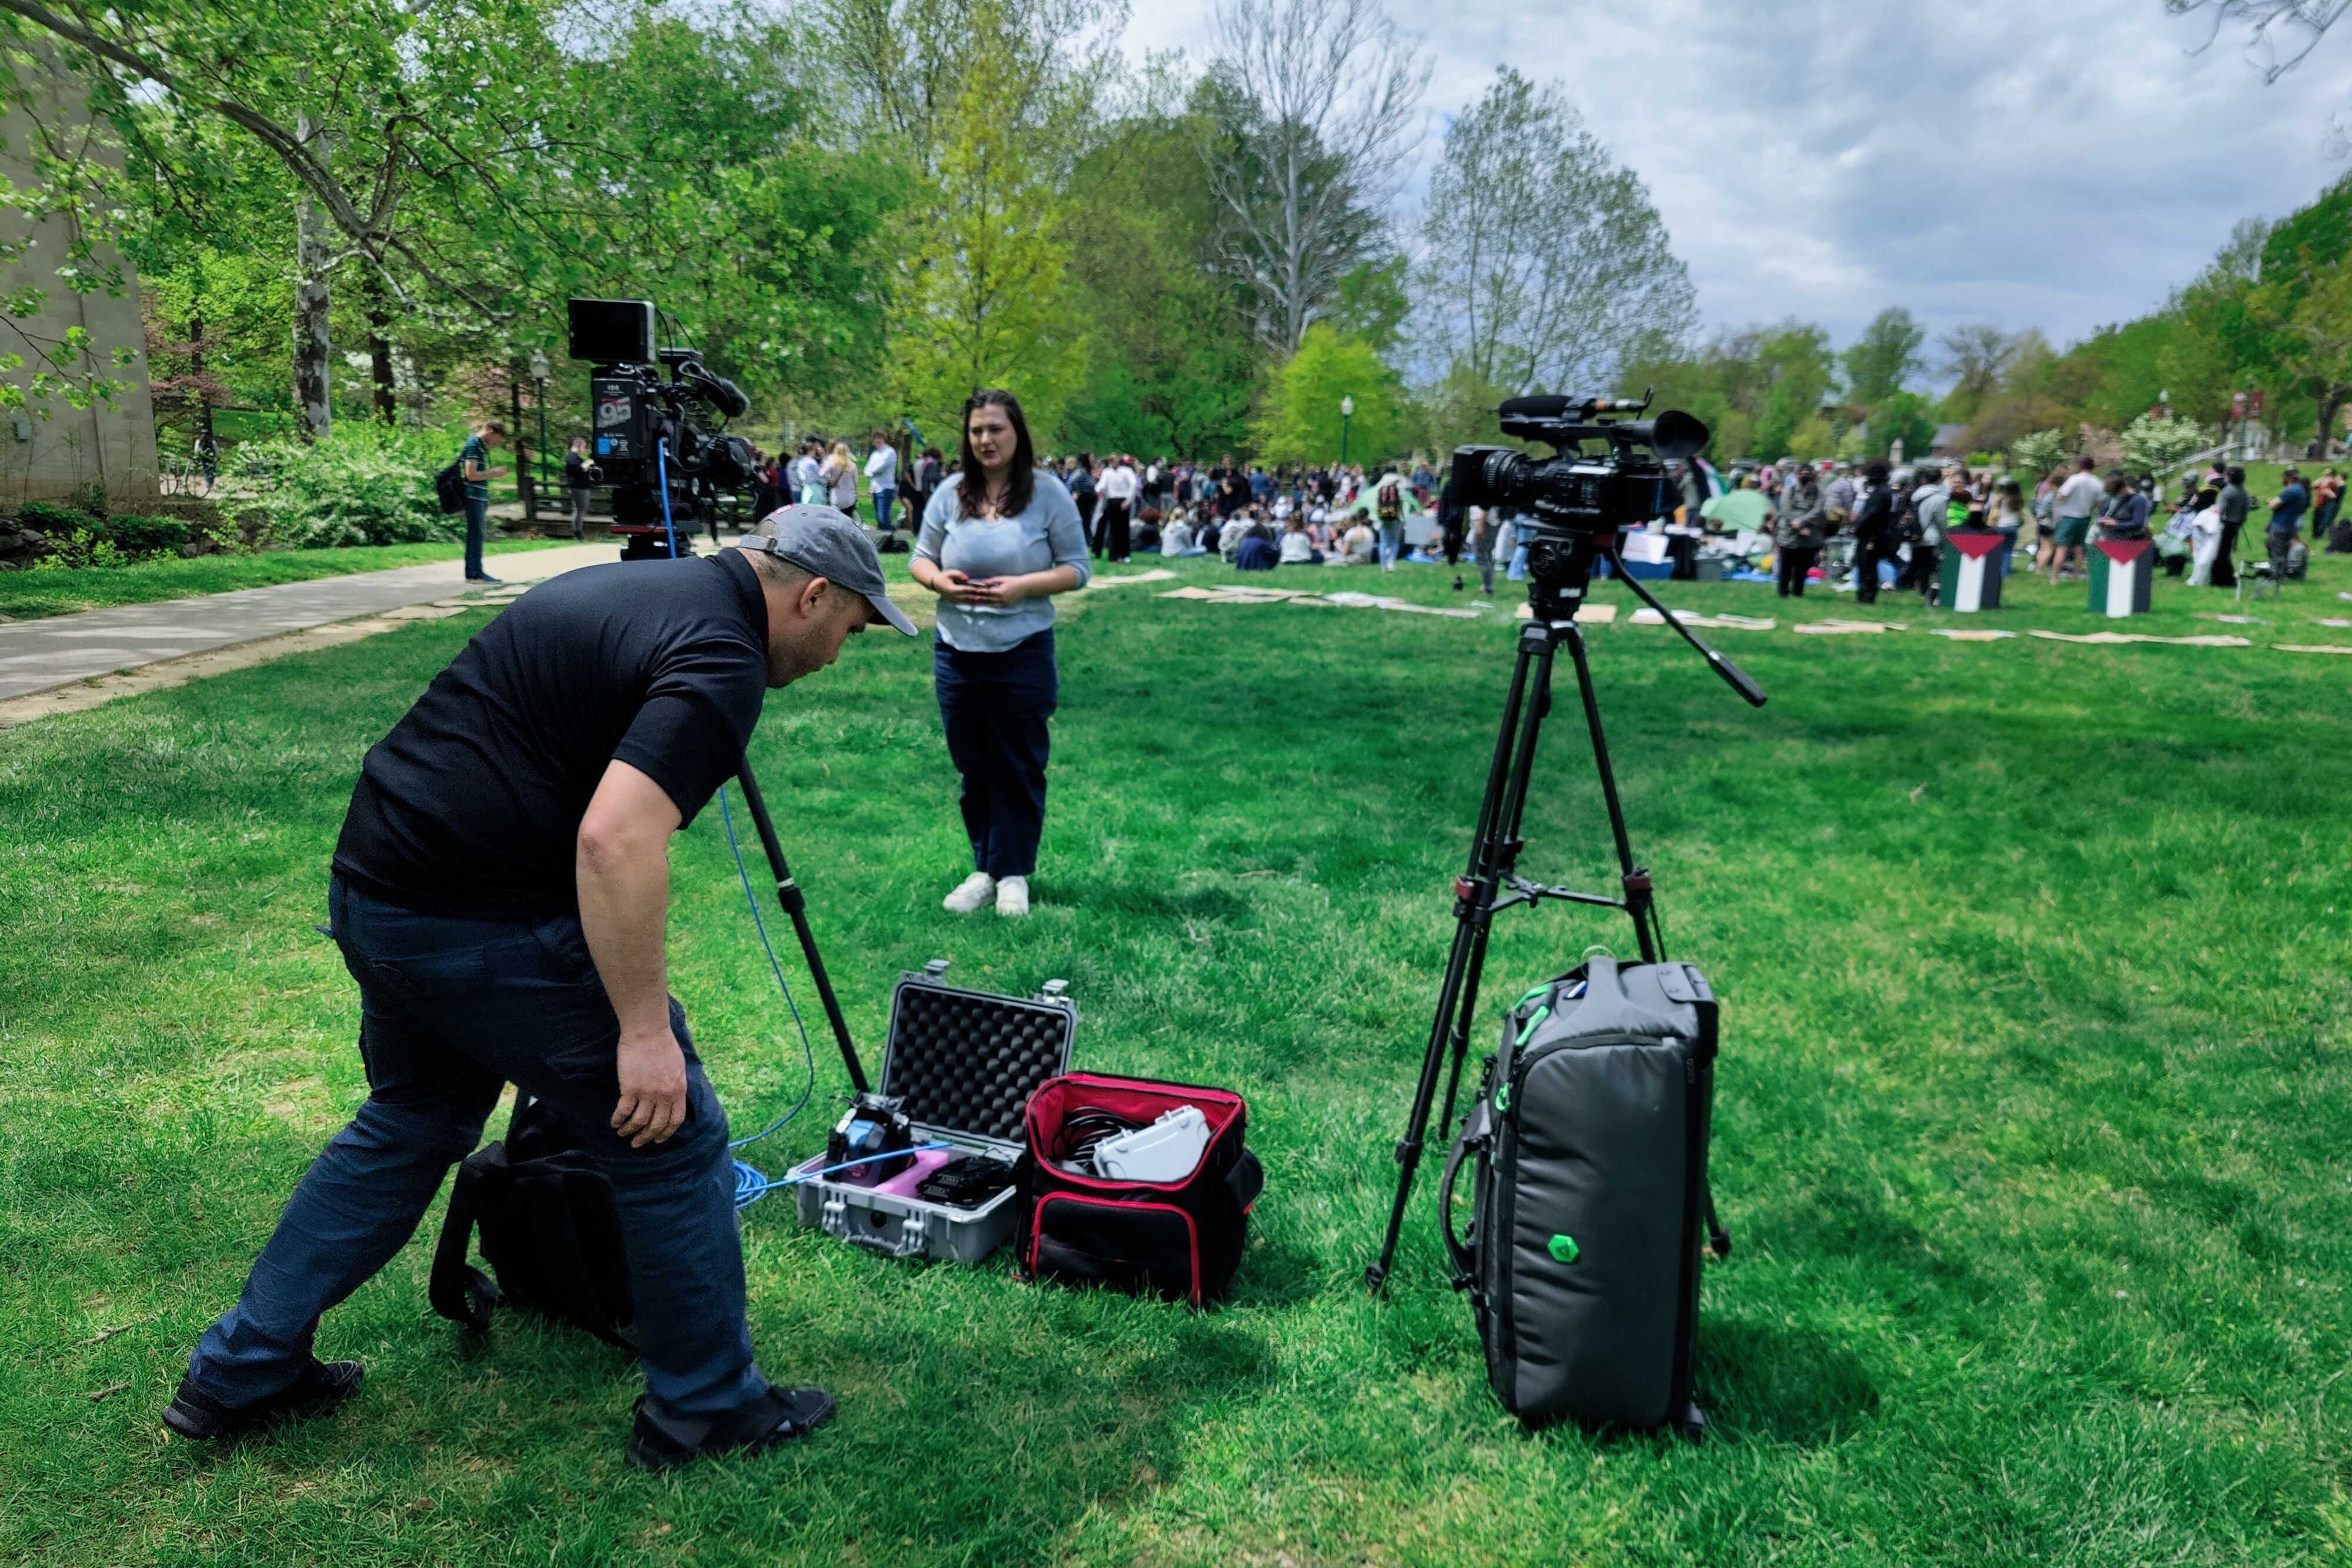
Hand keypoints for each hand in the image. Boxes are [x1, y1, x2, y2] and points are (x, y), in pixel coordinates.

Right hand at [612, 1027, 687, 1146]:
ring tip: (623, 1133)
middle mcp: (664, 1096)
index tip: (658, 1139)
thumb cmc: (663, 1044)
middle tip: (638, 1143)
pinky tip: (614, 1122)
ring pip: (639, 1122)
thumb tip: (673, 1097)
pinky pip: (624, 1111)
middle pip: (656, 1125)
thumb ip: (676, 1085)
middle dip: (646, 1137)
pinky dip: (618, 1120)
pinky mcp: (630, 1089)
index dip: (666, 1133)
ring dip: (630, 1131)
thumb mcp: (679, 1067)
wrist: (647, 1032)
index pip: (675, 1120)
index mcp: (678, 1091)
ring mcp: (647, 1093)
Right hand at [932, 568, 986, 605]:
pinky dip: (973, 602)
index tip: (981, 588)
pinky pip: (965, 603)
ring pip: (967, 602)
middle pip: (967, 597)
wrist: (936, 584)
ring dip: (976, 601)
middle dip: (977, 596)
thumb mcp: (950, 573)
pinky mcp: (955, 602)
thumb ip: (958, 574)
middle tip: (987, 595)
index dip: (973, 589)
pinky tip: (980, 602)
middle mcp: (953, 597)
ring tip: (986, 600)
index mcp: (952, 589)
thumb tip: (967, 577)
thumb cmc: (944, 576)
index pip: (964, 589)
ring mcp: (954, 601)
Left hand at [973, 575, 1029, 606]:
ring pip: (991, 604)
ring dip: (983, 603)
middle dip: (980, 598)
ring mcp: (1004, 603)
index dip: (981, 591)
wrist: (1024, 587)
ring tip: (975, 602)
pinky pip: (995, 606)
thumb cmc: (1013, 581)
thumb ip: (993, 581)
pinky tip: (984, 604)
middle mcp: (1002, 599)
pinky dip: (989, 605)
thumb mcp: (1003, 579)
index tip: (974, 590)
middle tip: (971, 597)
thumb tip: (983, 582)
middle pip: (988, 599)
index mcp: (1001, 592)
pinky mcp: (1005, 605)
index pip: (988, 592)